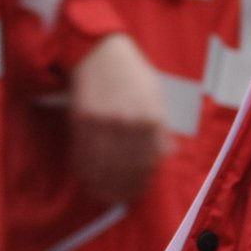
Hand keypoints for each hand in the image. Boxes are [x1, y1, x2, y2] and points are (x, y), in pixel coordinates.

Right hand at [68, 33, 169, 203]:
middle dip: (123, 188)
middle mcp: (127, 123)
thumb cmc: (132, 74)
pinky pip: (84, 154)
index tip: (138, 190)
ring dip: (103, 185)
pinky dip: (86, 171)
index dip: (142, 180)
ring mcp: (103, 122)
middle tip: (121, 198)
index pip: (148, 162)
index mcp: (150, 117)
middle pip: (126, 168)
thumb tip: (169, 154)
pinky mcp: (82, 120)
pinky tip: (89, 178)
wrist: (100, 53)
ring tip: (104, 194)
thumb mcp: (156, 96)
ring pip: (104, 166)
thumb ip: (162, 128)